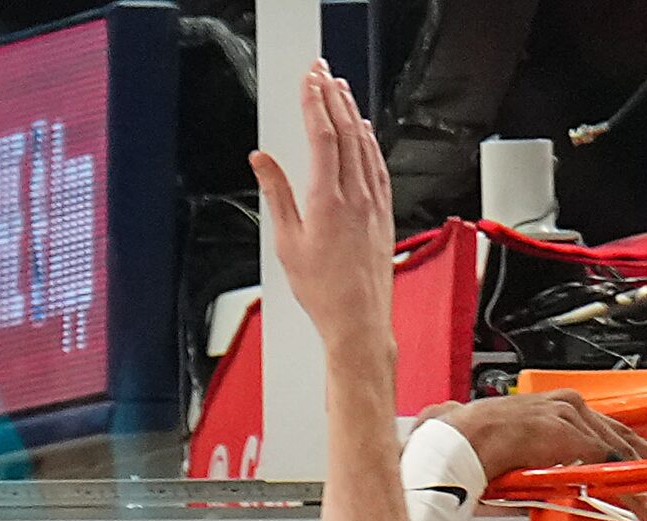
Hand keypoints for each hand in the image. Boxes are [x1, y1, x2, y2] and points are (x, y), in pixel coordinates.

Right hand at [249, 62, 393, 355]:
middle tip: (322, 72)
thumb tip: (263, 161)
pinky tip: (365, 132)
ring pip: (365, 146)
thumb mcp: (287, 243)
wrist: (358, 321)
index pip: (323, 137)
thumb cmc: (324, 292)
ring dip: (352, 113)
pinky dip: (370, 142)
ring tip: (341, 90)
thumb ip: (277, 195)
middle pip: (347, 132)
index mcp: (328, 201)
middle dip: (333, 96)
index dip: (315, 103)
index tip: (309, 80)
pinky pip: (378, 166)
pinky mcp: (383, 213)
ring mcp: (374, 204)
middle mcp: (356, 197)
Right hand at [422, 390, 646, 484]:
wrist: (457, 443)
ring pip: (622, 454)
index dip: (632, 455)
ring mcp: (573, 419)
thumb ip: (550, 470)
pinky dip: (630, 490)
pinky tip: (643, 506)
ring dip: (645, 485)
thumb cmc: (476, 450)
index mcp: (558, 407)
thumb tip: (567, 489)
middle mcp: (571, 406)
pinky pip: (610, 466)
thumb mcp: (525, 459)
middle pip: (624, 438)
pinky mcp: (572, 437)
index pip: (607, 431)